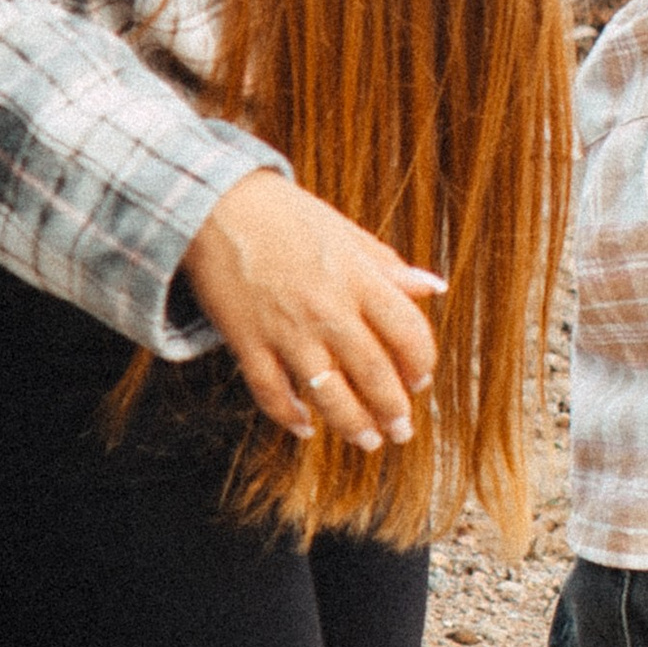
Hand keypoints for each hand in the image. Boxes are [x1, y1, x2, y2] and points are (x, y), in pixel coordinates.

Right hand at [182, 172, 443, 451]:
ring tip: (369, 442)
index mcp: (358, 278)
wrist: (213, 205)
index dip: (420, 363)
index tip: (420, 381)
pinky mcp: (246, 341)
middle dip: (394, 410)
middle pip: (374, 374)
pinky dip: (289, 416)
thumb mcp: (344, 232)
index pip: (408, 332)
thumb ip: (388, 266)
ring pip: (328, 394)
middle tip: (402, 431)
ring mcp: (286, 329)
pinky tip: (305, 427)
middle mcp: (328, 308)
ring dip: (353, 425)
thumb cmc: (284, 215)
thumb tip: (434, 287)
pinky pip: (272, 392)